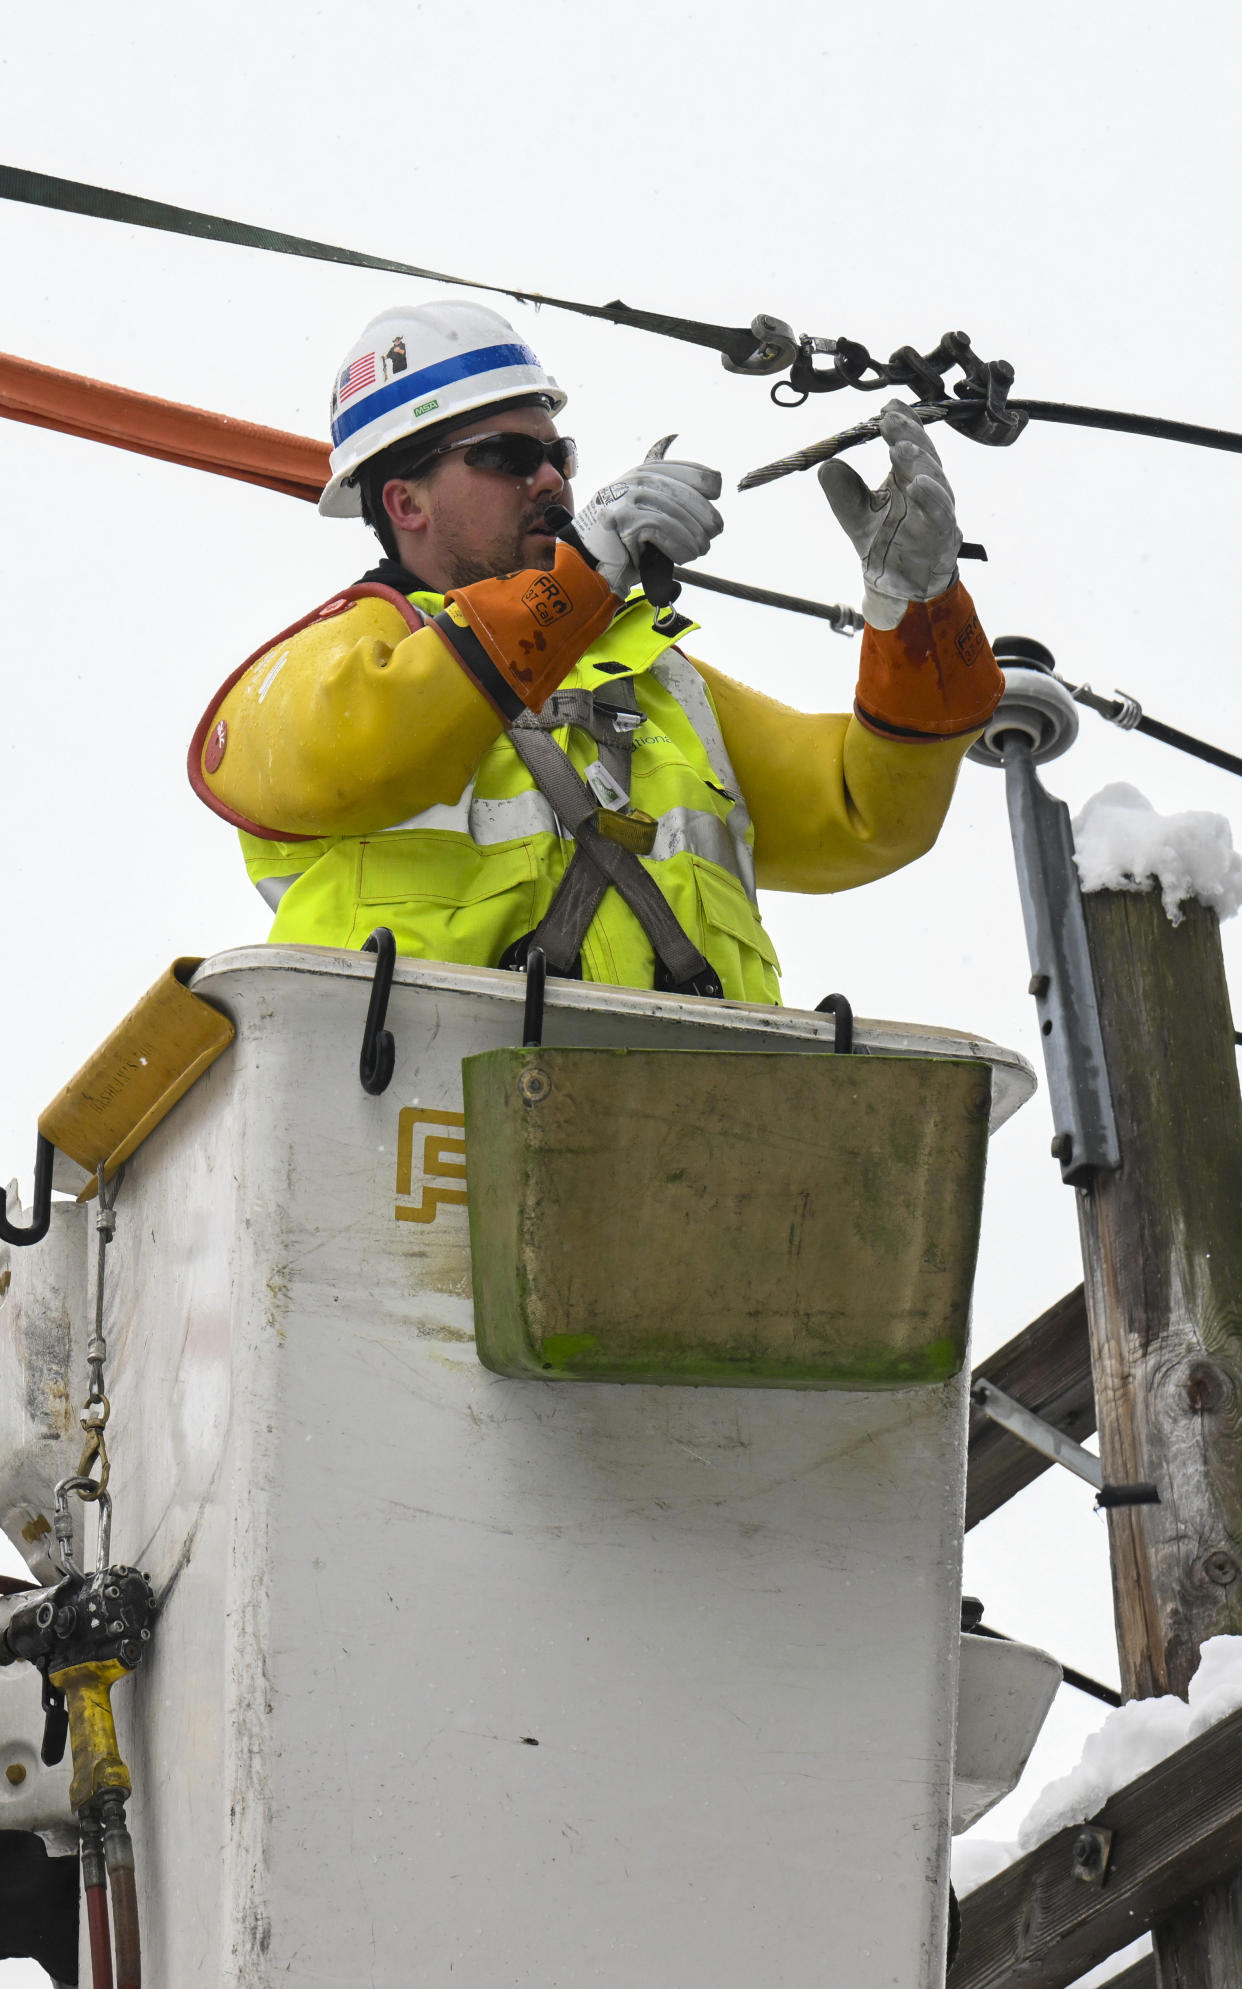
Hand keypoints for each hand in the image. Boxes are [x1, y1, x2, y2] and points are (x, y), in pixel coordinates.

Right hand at [559, 457, 723, 598]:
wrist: (590, 565)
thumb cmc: (623, 546)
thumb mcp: (648, 516)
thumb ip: (671, 506)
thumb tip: (708, 514)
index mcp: (642, 475)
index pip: (681, 469)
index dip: (703, 479)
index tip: (717, 492)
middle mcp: (633, 481)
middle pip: (682, 491)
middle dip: (703, 513)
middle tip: (713, 532)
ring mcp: (626, 498)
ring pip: (674, 511)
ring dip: (694, 534)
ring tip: (700, 549)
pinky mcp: (624, 518)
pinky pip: (662, 528)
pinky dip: (679, 544)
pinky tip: (686, 555)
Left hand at [818, 401, 961, 630]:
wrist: (896, 584)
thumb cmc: (883, 541)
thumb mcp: (854, 513)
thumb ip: (842, 490)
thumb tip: (825, 465)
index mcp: (909, 475)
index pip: (910, 440)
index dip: (902, 422)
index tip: (885, 406)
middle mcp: (928, 487)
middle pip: (923, 454)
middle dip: (908, 434)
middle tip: (888, 419)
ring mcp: (937, 510)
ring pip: (934, 479)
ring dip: (918, 461)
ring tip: (899, 448)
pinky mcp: (942, 535)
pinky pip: (940, 514)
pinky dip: (931, 498)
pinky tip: (918, 485)